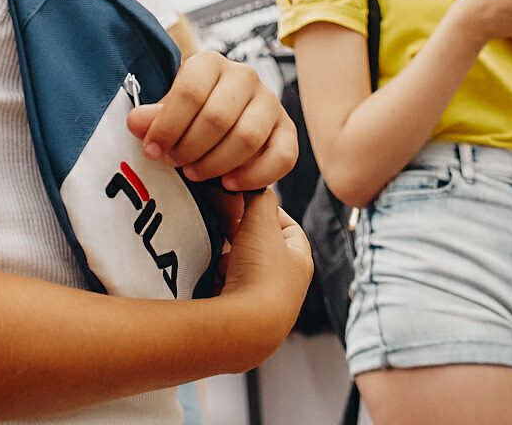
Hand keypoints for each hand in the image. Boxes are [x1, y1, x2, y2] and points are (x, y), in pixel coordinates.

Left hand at [127, 51, 298, 190]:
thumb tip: (136, 122)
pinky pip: (281, 157)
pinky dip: (253, 176)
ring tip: (195, 173)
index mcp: (210, 63)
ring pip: (247, 137)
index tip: (152, 150)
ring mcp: (270, 102)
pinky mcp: (287, 130)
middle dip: (190, 148)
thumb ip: (154, 118)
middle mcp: (245, 76)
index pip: (189, 92)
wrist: (224, 122)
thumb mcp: (168, 112)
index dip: (167, 126)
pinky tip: (229, 183)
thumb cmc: (191, 116)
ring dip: (216, 163)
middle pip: (218, 117)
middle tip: (175, 163)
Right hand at [217, 189, 311, 325]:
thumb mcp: (260, 221)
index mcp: (300, 262)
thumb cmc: (260, 272)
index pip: (288, 227)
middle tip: (224, 224)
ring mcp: (265, 304)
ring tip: (217, 250)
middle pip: (263, 248)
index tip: (244, 203)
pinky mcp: (243, 318)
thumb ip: (259, 197)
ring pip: (243, 268)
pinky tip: (210, 274)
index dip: (267, 211)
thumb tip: (254, 184)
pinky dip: (220, 279)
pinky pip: (229, 289)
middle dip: (242, 235)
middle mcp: (287, 285)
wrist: (245, 327)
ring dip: (229, 258)